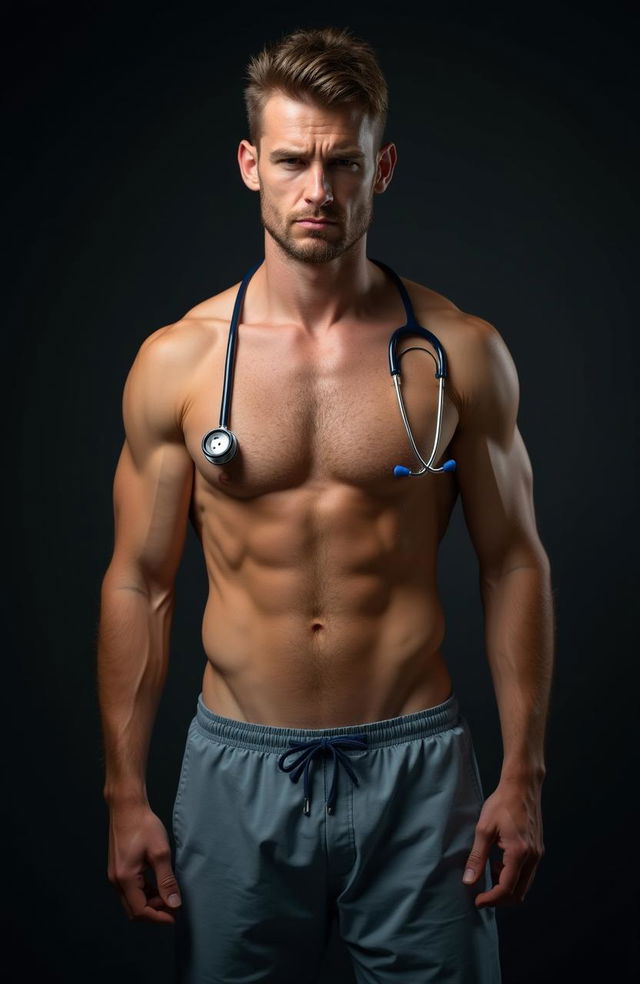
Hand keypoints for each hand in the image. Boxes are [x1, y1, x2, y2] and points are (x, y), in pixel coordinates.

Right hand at [106, 802, 181, 922]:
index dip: (158, 917)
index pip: (140, 910)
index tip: (174, 916)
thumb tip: (174, 903)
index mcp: (125, 879)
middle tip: (172, 905)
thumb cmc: (144, 826)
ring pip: (131, 900)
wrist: (127, 807)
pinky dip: (144, 892)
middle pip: (133, 910)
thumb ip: (167, 880)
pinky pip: (130, 890)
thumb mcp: (160, 853)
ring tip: (168, 894)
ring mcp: (114, 875)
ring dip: (149, 901)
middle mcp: (116, 881)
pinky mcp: (117, 868)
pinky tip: (157, 884)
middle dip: (153, 911)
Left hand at [461, 777, 544, 906]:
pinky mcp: (538, 849)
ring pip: (524, 885)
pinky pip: (528, 873)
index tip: (477, 901)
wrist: (522, 786)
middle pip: (518, 893)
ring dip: (507, 886)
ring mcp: (538, 854)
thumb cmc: (501, 803)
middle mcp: (533, 857)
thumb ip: (477, 857)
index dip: (491, 899)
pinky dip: (514, 876)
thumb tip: (469, 880)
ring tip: (490, 872)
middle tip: (482, 892)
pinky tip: (500, 863)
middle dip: (500, 898)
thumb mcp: (484, 829)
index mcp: (519, 853)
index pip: (506, 888)